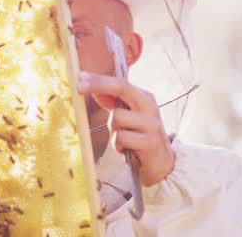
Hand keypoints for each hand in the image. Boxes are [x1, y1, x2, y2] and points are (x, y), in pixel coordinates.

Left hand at [77, 71, 174, 185]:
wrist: (161, 164)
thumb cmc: (139, 137)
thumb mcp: (127, 117)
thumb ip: (112, 103)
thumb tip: (92, 87)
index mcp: (144, 98)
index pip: (120, 82)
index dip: (99, 79)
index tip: (80, 77)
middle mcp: (149, 107)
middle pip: (122, 87)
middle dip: (99, 85)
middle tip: (79, 87)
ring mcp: (152, 124)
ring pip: (116, 117)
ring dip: (113, 130)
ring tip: (123, 139)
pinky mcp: (150, 142)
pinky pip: (121, 138)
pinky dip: (118, 145)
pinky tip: (127, 149)